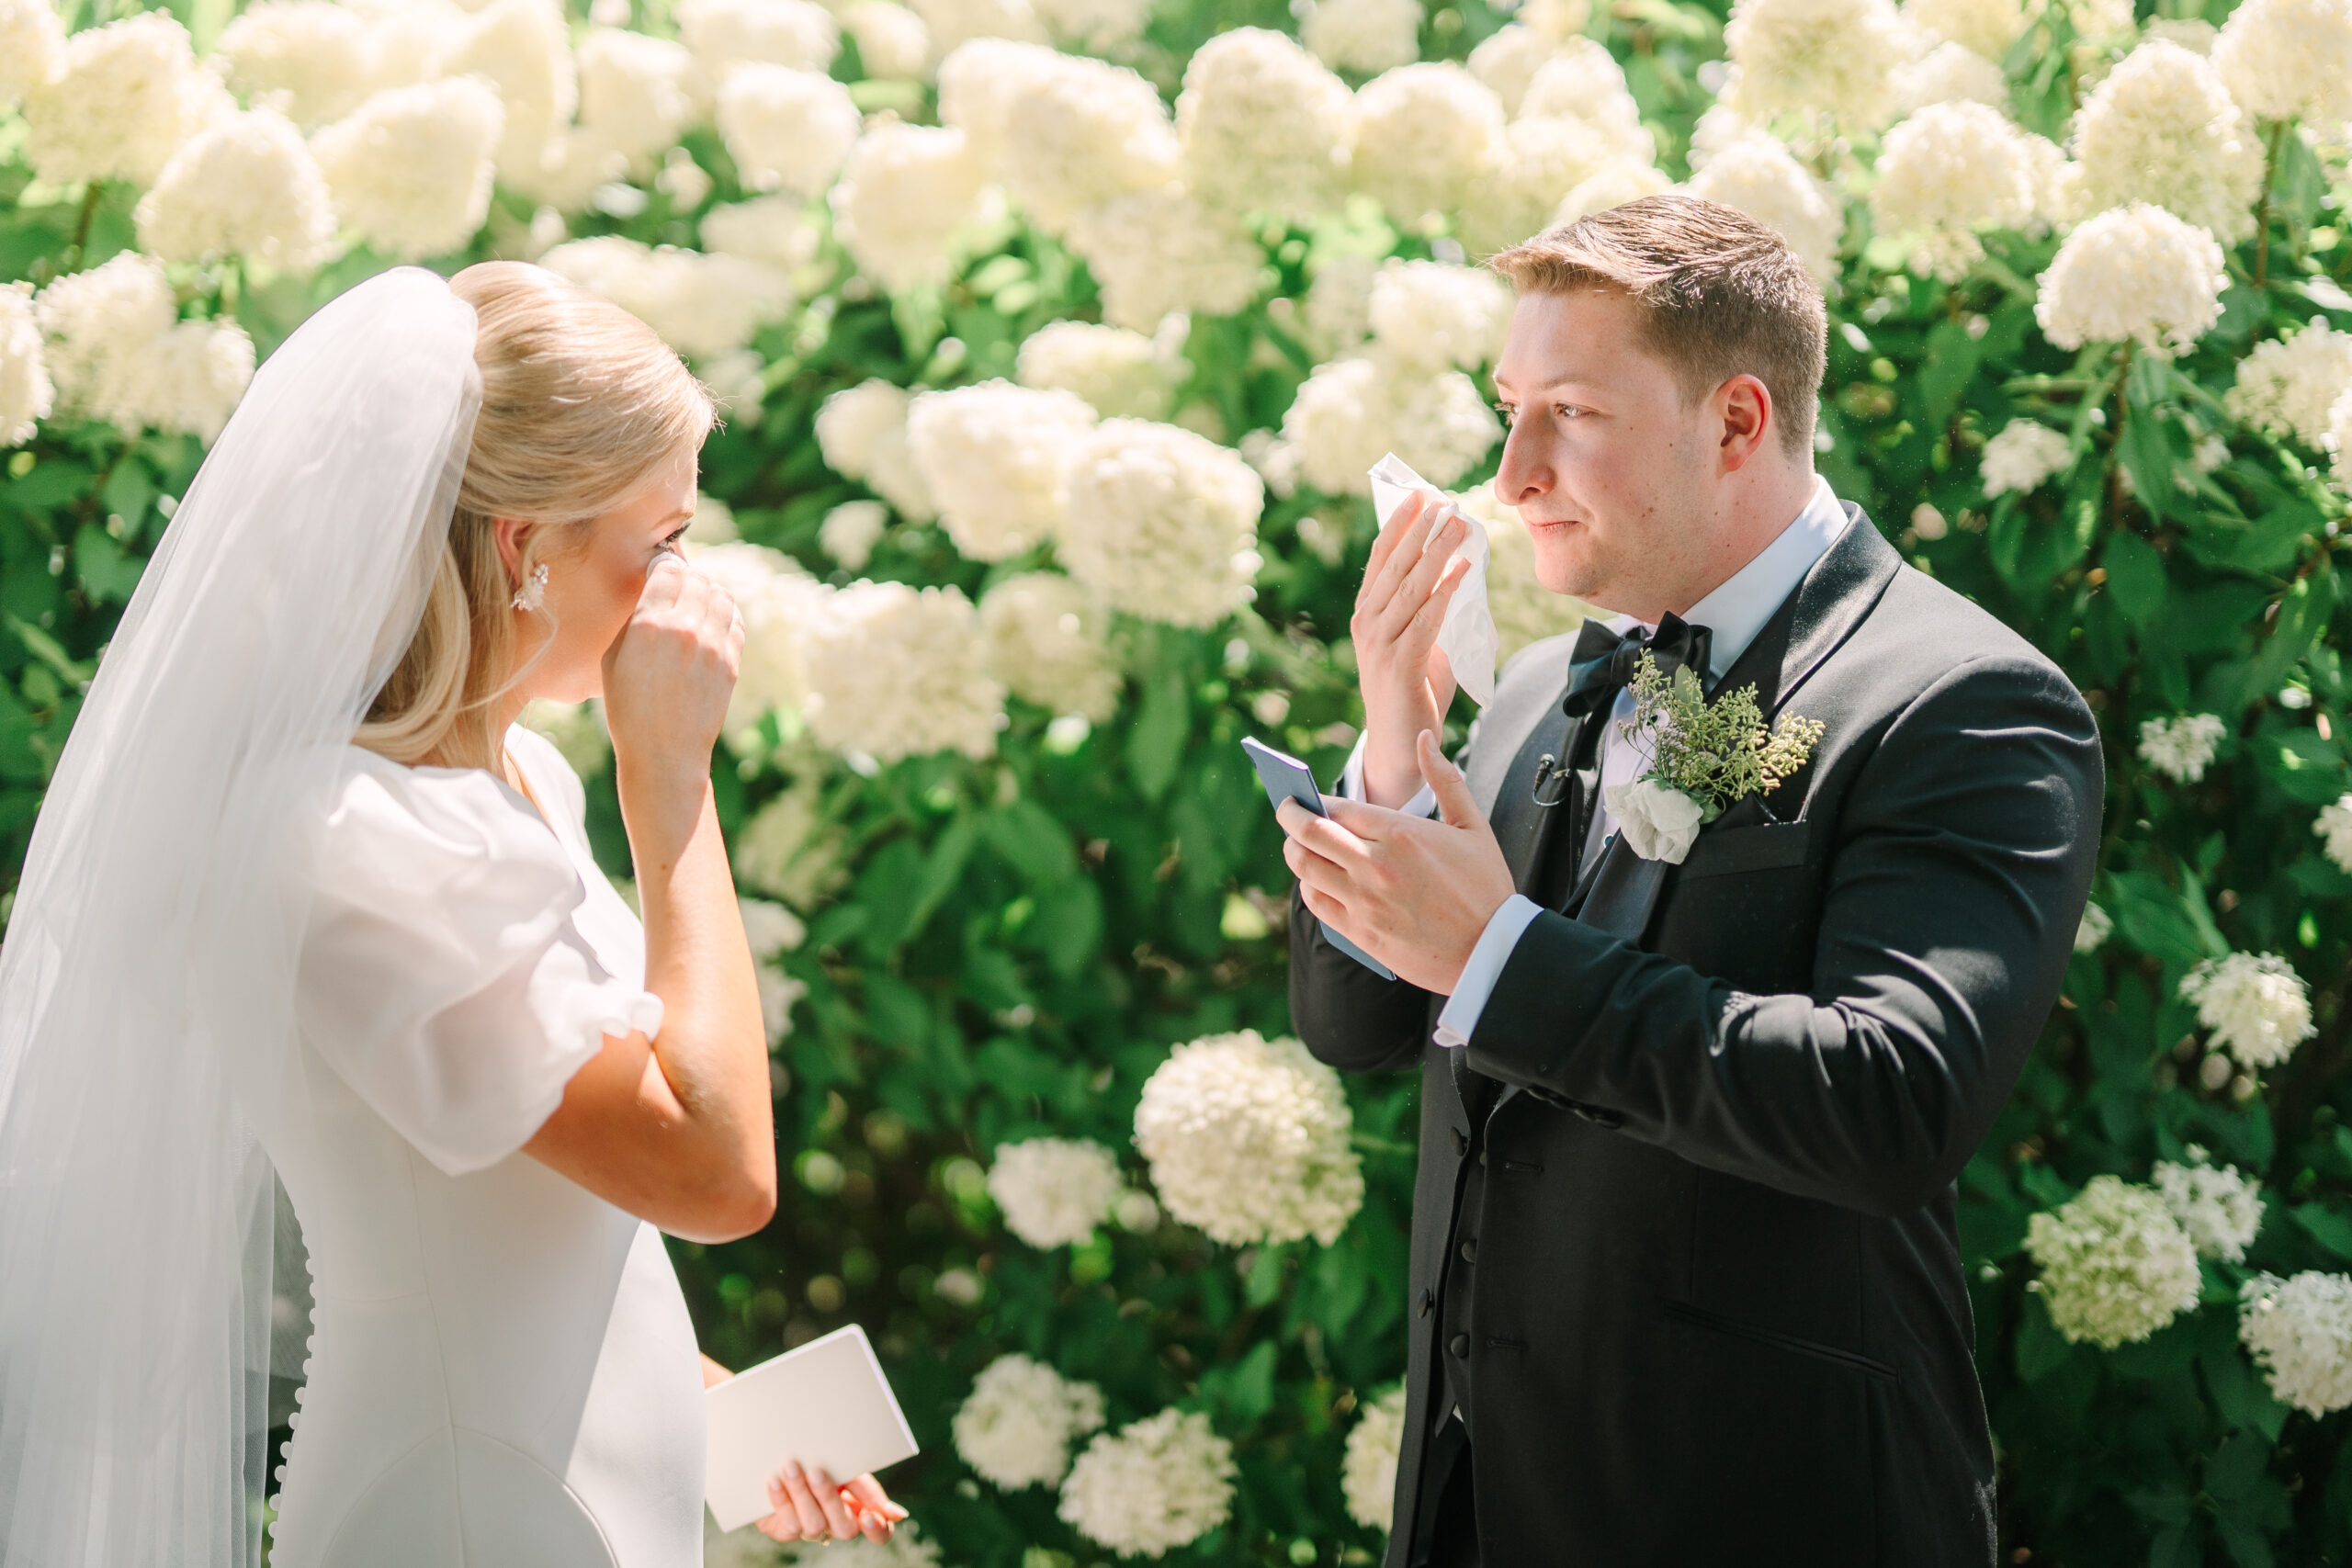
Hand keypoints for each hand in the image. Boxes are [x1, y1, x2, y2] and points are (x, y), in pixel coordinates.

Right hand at [602, 553, 743, 855]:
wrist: (664, 754)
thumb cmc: (627, 708)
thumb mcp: (613, 658)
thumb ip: (634, 618)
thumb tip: (653, 590)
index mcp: (650, 624)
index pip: (667, 569)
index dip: (662, 566)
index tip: (658, 571)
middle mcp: (685, 629)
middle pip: (696, 579)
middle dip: (685, 579)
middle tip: (677, 588)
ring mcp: (713, 646)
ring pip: (721, 595)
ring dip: (708, 594)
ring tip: (696, 604)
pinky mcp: (732, 663)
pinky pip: (735, 621)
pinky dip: (725, 615)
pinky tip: (712, 623)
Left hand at [753, 1460, 907, 1544]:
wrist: (777, 1457)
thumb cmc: (818, 1459)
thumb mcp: (847, 1465)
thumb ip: (865, 1486)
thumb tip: (899, 1515)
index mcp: (860, 1507)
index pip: (880, 1533)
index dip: (877, 1530)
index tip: (868, 1516)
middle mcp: (837, 1524)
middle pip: (845, 1528)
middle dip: (829, 1499)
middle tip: (816, 1470)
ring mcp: (812, 1529)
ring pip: (815, 1526)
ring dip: (802, 1494)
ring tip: (790, 1466)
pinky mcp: (786, 1531)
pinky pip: (788, 1524)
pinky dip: (782, 1499)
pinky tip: (774, 1480)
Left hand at [1280, 731, 1513, 992]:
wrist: (1491, 951)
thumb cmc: (1486, 886)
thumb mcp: (1473, 825)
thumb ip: (1444, 778)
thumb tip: (1422, 739)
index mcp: (1401, 834)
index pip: (1337, 807)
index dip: (1318, 801)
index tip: (1311, 798)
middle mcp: (1375, 865)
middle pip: (1308, 831)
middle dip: (1289, 814)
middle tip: (1286, 808)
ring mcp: (1364, 900)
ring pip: (1304, 866)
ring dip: (1294, 849)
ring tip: (1296, 843)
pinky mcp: (1360, 932)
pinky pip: (1315, 901)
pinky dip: (1307, 885)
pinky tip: (1315, 879)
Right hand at [1353, 490, 1467, 807]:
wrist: (1400, 747)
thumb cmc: (1414, 694)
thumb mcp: (1423, 645)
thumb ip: (1435, 614)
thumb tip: (1462, 577)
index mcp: (1367, 615)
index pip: (1381, 559)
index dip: (1400, 524)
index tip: (1419, 494)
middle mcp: (1367, 625)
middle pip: (1394, 565)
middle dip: (1420, 529)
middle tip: (1443, 499)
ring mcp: (1379, 645)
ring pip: (1410, 587)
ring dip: (1436, 552)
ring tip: (1457, 524)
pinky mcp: (1399, 665)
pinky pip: (1425, 620)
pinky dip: (1445, 592)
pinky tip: (1462, 571)